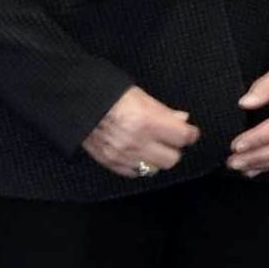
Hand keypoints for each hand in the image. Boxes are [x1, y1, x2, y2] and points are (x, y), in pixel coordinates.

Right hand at [80, 84, 198, 180]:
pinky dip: (139, 165)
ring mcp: (122, 155)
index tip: (190, 132)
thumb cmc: (110, 95)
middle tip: (170, 140)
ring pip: (154, 168)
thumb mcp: (142, 97)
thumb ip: (164, 112)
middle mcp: (136, 142)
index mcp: (147, 122)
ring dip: (157, 158)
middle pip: (172, 159)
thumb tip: (183, 120)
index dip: (190, 134)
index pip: (182, 137)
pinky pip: (134, 173)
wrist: (78, 103)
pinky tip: (138, 153)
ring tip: (153, 146)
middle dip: (174, 148)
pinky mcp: (110, 162)